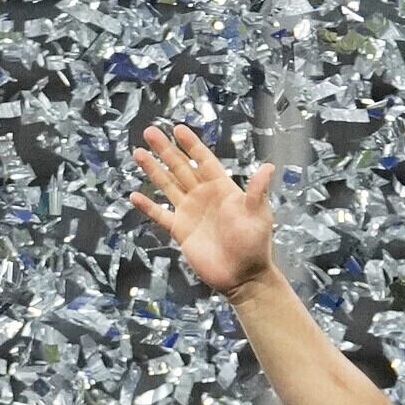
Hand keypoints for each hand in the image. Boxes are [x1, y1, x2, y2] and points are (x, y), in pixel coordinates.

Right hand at [129, 122, 278, 299]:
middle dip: (165, 150)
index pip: (203, 160)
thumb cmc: (254, 245)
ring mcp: (190, 212)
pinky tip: (135, 196)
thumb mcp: (258, 215)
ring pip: (168, 185)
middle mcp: (203, 196)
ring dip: (153, 170)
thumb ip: (257, 191)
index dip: (191, 145)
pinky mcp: (180, 231)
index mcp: (221, 188)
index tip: (178, 129)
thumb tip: (269, 166)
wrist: (242, 276)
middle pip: (180, 167)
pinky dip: (148, 206)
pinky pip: (161, 215)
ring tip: (138, 153)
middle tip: (150, 131)